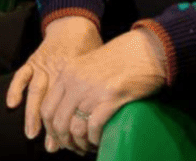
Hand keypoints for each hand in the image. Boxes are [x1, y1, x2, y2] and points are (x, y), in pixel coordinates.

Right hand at [5, 16, 102, 147]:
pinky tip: (12, 104)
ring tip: (32, 133)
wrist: (75, 23)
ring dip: (32, 114)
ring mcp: (43, 65)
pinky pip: (21, 75)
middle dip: (52, 126)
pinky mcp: (33, 60)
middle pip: (53, 102)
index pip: (71, 103)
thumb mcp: (97, 65)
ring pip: (36, 92)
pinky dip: (15, 89)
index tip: (73, 140)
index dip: (71, 122)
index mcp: (75, 73)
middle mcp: (58, 70)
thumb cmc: (90, 46)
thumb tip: (105, 114)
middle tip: (53, 145)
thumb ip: (96, 87)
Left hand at [39, 29, 167, 154]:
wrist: (148, 48)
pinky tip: (98, 141)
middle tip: (74, 147)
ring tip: (87, 147)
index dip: (51, 129)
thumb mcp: (90, 65)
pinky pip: (94, 127)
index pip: (47, 108)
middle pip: (58, 122)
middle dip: (64, 141)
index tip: (59, 138)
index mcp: (68, 72)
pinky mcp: (111, 97)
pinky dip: (94, 139)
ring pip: (75, 128)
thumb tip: (69, 111)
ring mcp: (93, 90)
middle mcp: (76, 81)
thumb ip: (76, 82)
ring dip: (80, 143)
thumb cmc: (123, 57)